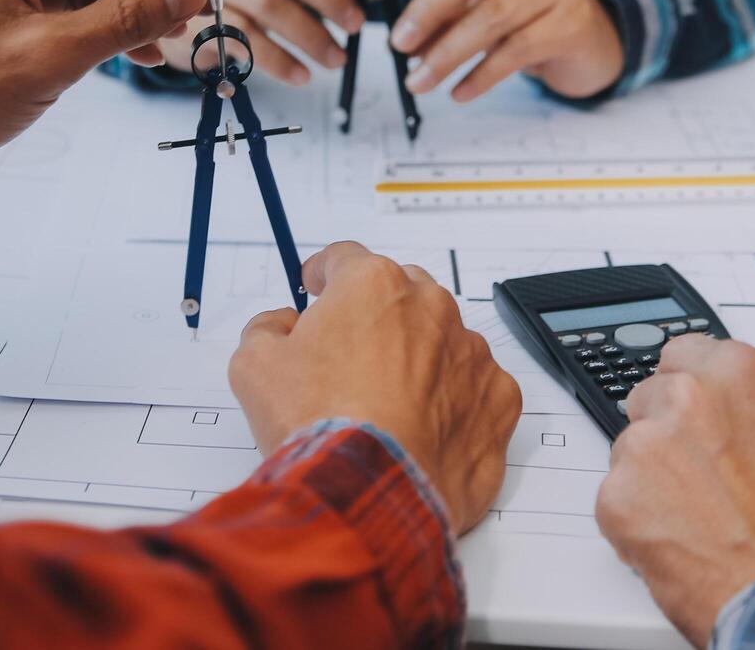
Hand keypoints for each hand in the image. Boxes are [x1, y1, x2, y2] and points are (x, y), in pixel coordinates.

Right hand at [227, 242, 521, 532]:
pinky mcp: (498, 398)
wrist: (368, 494)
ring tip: (388, 406)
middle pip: (401, 295)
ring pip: (442, 342)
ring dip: (419, 360)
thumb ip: (267, 327)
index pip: (346, 259)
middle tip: (351, 358)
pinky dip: (454, 402)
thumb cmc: (318, 423)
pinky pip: (475, 388)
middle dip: (377, 318)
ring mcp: (471, 353)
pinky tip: (424, 429)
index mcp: (375, 284)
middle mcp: (432, 306)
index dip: (325, 274)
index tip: (317, 288)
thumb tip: (280, 324)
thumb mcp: (255, 366)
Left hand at [389, 0, 623, 101]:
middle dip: (429, 7)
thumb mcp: (491, 1)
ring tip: (418, 80)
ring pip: (493, 15)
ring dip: (447, 52)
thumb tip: (406, 39)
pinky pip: (516, 51)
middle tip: (399, 43)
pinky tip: (458, 92)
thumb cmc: (531, 16)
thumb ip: (452, 10)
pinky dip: (480, 76)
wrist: (593, 42)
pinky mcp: (570, 26)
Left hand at [596, 339, 754, 647]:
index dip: (695, 388)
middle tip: (704, 476)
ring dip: (654, 476)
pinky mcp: (616, 498)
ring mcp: (644, 448)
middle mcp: (685, 400)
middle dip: (671, 430)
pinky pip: (616, 498)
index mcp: (737, 376)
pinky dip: (638, 521)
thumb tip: (754, 406)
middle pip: (652, 397)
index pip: (686, 353)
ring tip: (700, 519)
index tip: (699, 411)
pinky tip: (680, 542)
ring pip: (631, 449)